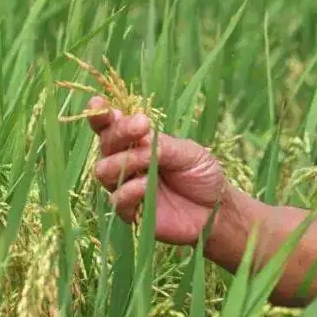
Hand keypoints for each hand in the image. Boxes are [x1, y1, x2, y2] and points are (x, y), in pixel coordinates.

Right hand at [86, 96, 228, 246]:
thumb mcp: (189, 153)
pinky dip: (128, 191)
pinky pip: (117, 200)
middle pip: (106, 145)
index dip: (101, 115)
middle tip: (142, 126)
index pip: (111, 127)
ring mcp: (126, 187)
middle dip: (120, 132)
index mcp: (138, 143)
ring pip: (103, 171)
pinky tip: (144, 185)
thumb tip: (139, 138)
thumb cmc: (202, 175)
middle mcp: (126, 163)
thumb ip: (163, 145)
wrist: (217, 209)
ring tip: (148, 160)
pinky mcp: (131, 212)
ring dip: (123, 162)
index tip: (99, 104)